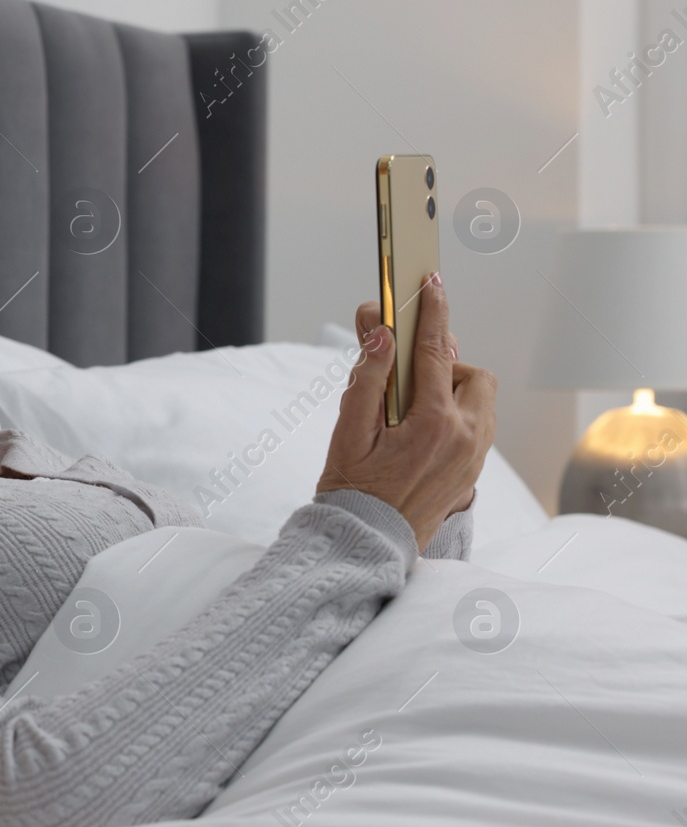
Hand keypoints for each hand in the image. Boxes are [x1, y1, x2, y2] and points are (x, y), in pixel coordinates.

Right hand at [351, 298, 472, 516]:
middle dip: (444, 365)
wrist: (368, 542)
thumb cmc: (352, 488)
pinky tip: (421, 430)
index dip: (431, 312)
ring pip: (479, 400)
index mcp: (433, 423)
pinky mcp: (474, 471)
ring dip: (450, 391)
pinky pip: (478, 426)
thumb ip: (367, 379)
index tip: (431, 284)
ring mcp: (474, 456)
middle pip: (471, 374)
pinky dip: (455, 414)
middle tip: (406, 380)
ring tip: (410, 409)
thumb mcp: (348, 431)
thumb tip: (381, 336)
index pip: (434, 351)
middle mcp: (465, 437)